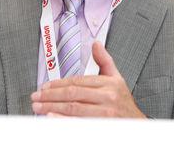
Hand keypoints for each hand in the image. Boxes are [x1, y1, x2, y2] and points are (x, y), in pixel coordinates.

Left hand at [31, 41, 145, 117]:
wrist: (137, 126)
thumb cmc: (124, 104)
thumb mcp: (117, 79)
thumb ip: (105, 61)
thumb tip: (96, 43)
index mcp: (108, 85)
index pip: (78, 82)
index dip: (58, 84)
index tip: (44, 87)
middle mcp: (107, 99)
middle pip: (73, 95)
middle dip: (51, 96)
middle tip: (36, 97)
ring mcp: (105, 116)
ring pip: (74, 109)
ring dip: (53, 108)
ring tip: (39, 107)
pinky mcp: (102, 128)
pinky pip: (79, 124)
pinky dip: (63, 121)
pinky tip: (51, 118)